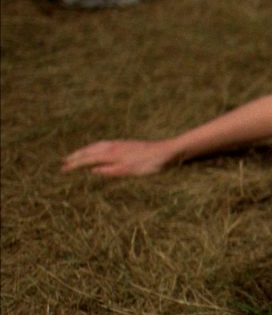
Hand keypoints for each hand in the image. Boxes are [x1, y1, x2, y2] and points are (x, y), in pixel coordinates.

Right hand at [61, 139, 179, 176]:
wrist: (166, 151)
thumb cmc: (150, 163)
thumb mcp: (130, 171)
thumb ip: (111, 171)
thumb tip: (92, 171)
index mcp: (112, 154)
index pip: (88, 159)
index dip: (75, 164)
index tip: (63, 169)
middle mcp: (113, 147)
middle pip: (89, 150)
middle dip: (76, 156)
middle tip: (63, 162)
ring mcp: (119, 144)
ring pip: (96, 146)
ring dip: (84, 150)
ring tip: (76, 155)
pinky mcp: (125, 144)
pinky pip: (103, 144)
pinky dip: (94, 147)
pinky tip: (97, 150)